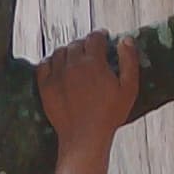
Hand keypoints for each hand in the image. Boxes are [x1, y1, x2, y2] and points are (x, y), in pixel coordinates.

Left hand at [36, 31, 143, 173]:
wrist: (84, 136)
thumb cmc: (110, 114)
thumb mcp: (129, 88)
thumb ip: (129, 61)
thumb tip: (126, 39)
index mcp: (94, 62)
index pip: (95, 37)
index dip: (101, 36)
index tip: (104, 40)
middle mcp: (72, 65)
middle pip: (77, 43)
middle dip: (85, 45)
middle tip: (91, 53)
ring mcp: (57, 75)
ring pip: (60, 52)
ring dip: (69, 52)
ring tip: (76, 60)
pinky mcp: (45, 86)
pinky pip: (44, 64)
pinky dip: (51, 62)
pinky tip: (59, 67)